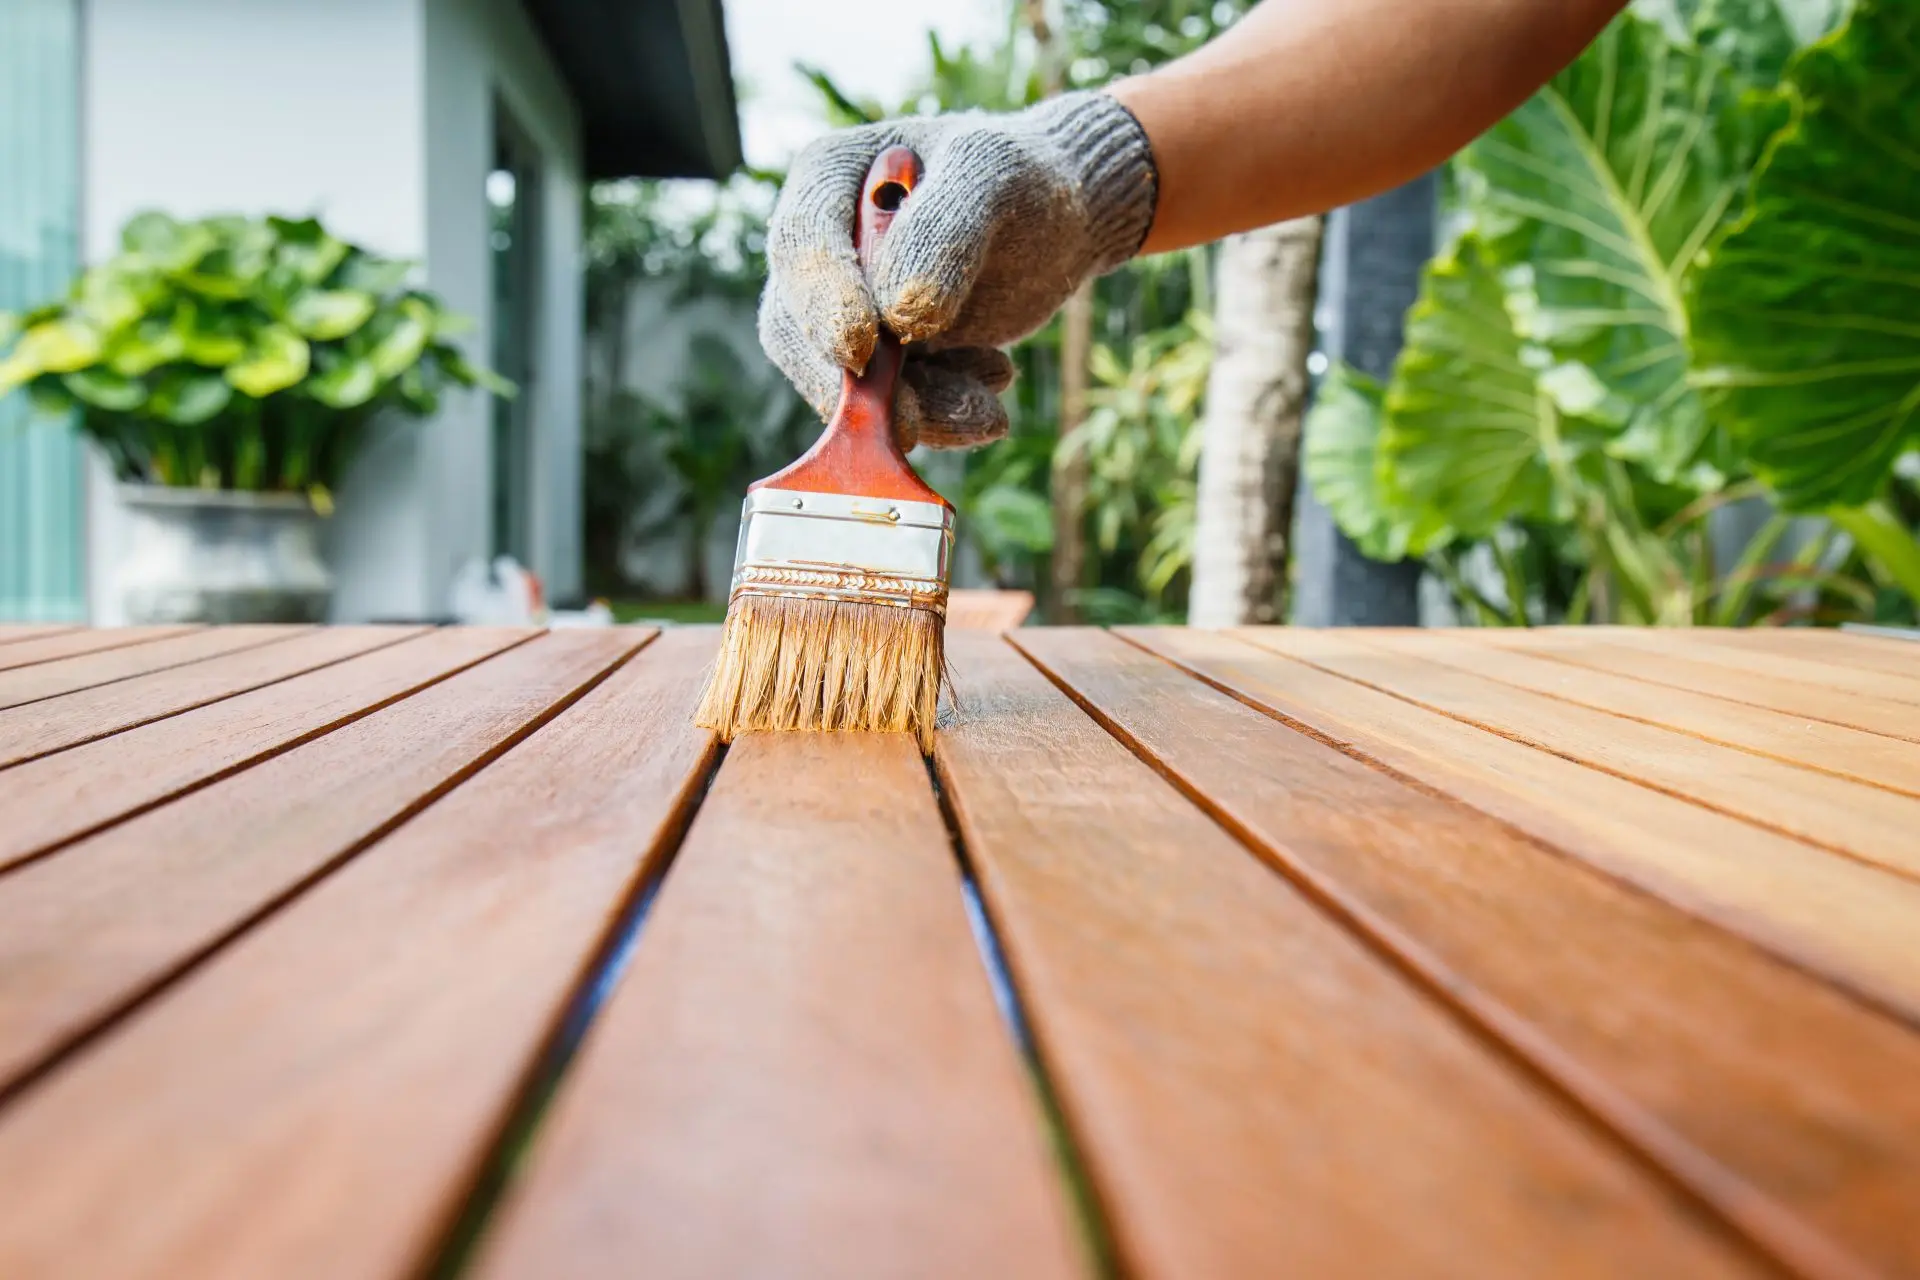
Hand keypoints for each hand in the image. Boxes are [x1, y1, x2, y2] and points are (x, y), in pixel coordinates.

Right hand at [759, 92, 1156, 449]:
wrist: (1059, 220)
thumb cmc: (1021, 178)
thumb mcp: (992, 175)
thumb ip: (943, 229)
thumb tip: (896, 314)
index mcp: (828, 176)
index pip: (801, 243)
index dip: (822, 300)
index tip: (860, 347)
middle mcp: (822, 247)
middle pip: (798, 328)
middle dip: (858, 386)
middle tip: (910, 427)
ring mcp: (847, 307)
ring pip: (843, 383)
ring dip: (916, 410)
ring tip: (989, 410)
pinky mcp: (881, 359)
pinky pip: (890, 405)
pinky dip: (942, 412)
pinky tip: (994, 380)